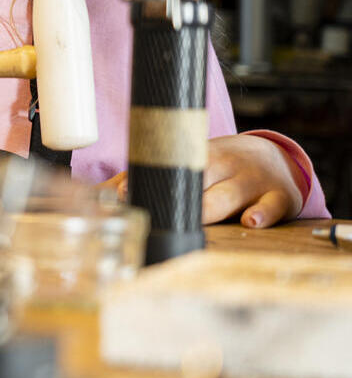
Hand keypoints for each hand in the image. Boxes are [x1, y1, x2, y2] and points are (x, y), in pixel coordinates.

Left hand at [100, 135, 302, 227]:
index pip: (168, 163)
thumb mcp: (188, 164)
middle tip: (157, 211)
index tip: (124, 191)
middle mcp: (223, 166)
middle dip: (176, 196)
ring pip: (229, 195)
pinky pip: (272, 206)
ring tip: (198, 216)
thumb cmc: (219, 168)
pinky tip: (250, 221)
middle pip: (197, 179)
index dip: (147, 177)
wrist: (275, 159)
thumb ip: (147, 178)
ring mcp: (251, 182)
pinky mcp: (279, 197)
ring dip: (211, 206)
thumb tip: (98, 196)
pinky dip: (263, 214)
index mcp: (196, 156)